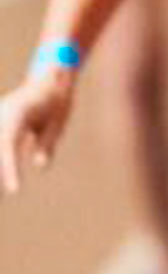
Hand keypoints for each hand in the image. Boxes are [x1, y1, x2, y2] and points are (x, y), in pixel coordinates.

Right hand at [0, 70, 76, 194]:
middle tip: (12, 192)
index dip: (8, 169)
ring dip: (3, 167)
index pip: (7, 146)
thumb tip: (40, 165)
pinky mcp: (0, 124)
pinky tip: (9, 178)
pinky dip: (6, 162)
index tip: (14, 190)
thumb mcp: (57, 122)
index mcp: (17, 113)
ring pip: (2, 146)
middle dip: (2, 170)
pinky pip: (4, 146)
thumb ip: (47, 143)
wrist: (47, 81)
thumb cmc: (55, 102)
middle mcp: (1, 115)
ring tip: (10, 192)